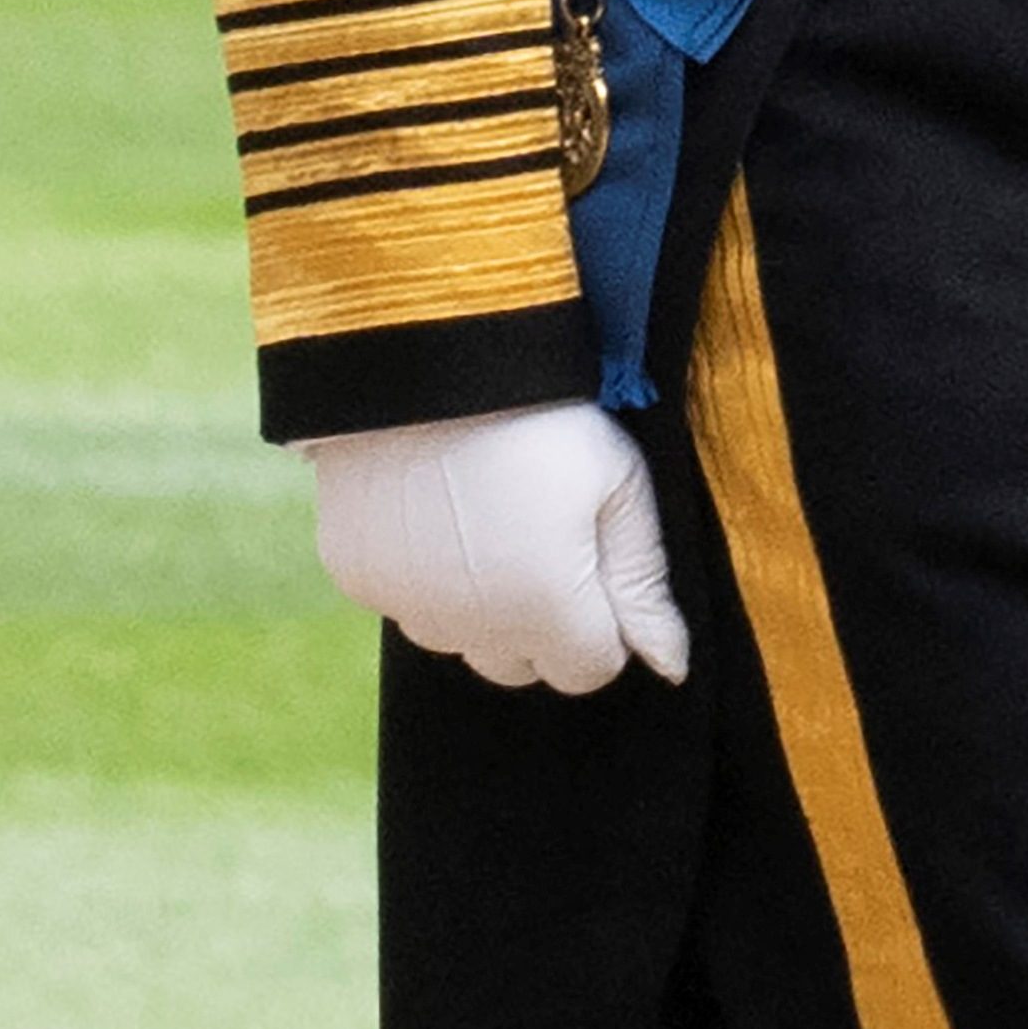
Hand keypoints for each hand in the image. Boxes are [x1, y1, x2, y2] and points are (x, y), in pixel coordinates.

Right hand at [302, 401, 689, 692]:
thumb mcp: (619, 487)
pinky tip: (438, 512)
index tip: (596, 563)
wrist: (426, 359)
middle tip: (546, 540)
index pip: (589, 670)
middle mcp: (469, 627)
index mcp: (543, 611)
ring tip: (490, 519)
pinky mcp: (356, 577)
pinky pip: (405, 604)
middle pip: (522, 665)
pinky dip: (425, 577)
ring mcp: (404, 605)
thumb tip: (670, 664)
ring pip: (461, 639)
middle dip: (544, 624)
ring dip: (482, 606)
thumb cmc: (542, 417)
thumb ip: (643, 584)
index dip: (605, 623)